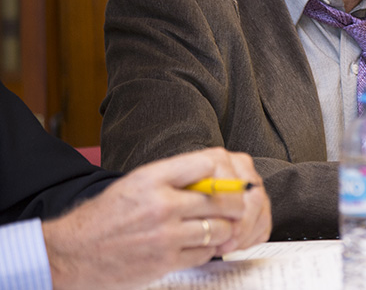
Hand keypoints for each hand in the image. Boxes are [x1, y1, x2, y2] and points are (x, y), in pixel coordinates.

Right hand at [43, 148, 271, 289]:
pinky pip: (206, 253)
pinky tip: (198, 245)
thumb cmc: (106, 216)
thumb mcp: (136, 183)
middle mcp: (162, 204)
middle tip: (234, 207)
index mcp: (154, 177)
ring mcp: (165, 235)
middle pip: (223, 198)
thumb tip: (215, 176)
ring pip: (220, 228)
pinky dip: (208, 249)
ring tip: (215, 228)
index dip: (223, 171)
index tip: (226, 180)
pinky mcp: (165, 261)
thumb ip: (173, 177)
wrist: (71, 253)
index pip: (209, 163)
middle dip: (235, 203)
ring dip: (223, 229)